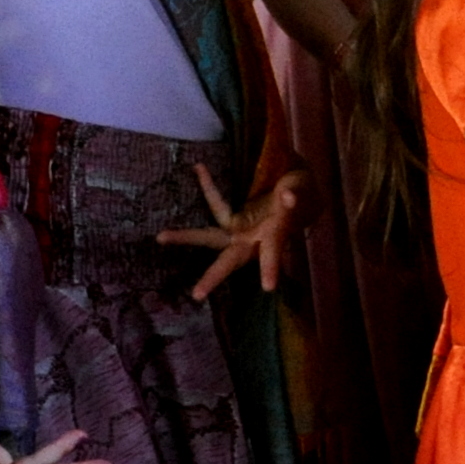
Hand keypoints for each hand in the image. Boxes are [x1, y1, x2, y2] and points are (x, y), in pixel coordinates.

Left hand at [155, 163, 302, 301]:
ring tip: (161, 237)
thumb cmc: (303, 193)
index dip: (270, 268)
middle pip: (230, 260)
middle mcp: (253, 240)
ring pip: (211, 238)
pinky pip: (217, 203)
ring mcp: (240, 230)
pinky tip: (199, 168)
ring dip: (186, 238)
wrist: (297, 188)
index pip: (272, 252)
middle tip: (196, 295)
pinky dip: (208, 184)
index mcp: (274, 237)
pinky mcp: (232, 218)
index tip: (268, 288)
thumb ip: (294, 197)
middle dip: (214, 276)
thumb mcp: (302, 192)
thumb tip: (288, 198)